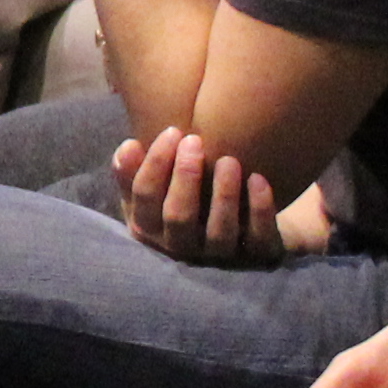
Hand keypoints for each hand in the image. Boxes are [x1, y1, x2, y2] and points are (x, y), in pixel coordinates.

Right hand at [112, 125, 293, 266]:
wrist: (237, 225)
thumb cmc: (186, 198)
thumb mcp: (154, 187)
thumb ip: (133, 170)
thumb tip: (128, 147)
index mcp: (150, 229)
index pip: (144, 199)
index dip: (154, 164)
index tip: (172, 131)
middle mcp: (181, 247)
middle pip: (178, 217)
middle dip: (184, 178)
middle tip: (194, 140)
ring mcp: (219, 255)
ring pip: (219, 232)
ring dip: (223, 195)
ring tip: (228, 160)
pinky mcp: (256, 255)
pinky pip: (258, 237)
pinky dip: (259, 209)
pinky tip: (257, 178)